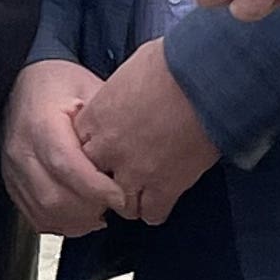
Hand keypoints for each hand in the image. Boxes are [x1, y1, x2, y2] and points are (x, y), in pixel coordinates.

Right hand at [0, 59, 124, 237]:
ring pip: (45, 211)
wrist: (22, 82)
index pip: (66, 164)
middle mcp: (21, 148)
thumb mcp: (88, 88)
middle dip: (91, 208)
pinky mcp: (12, 182)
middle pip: (54, 196)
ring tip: (101, 211)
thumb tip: (136, 150)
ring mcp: (13, 168)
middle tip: (115, 203)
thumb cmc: (57, 83)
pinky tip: (81, 215)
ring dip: (78, 220)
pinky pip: (35, 216)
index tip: (122, 197)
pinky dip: (61, 223)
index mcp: (41, 122)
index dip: (96, 187)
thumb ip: (108, 120)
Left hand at [72, 39, 218, 226]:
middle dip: (105, 179)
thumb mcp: (129, 72)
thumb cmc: (170, 65)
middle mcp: (109, 148)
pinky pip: (152, 214)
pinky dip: (156, 211)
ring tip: (141, 193)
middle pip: (92, 179)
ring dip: (129, 199)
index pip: (76, 147)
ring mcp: (135, 171)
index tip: (105, 151)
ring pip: (120, 204)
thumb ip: (117, 94)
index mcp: (96, 117)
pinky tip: (162, 201)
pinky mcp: (165, 187)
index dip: (93, 150)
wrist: (203, 81)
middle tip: (120, 176)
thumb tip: (126, 96)